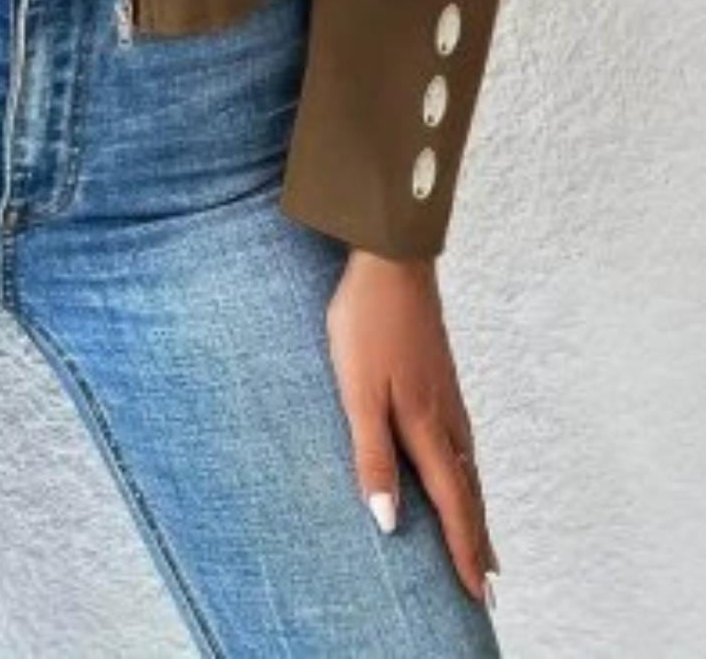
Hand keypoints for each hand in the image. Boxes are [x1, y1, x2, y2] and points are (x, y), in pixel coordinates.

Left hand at [326, 248, 499, 604]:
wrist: (392, 258)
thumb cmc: (369, 323)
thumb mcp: (358, 392)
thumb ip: (372, 454)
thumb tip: (388, 521)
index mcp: (426, 426)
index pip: (451, 503)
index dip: (463, 549)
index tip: (478, 591)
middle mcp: (445, 415)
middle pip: (468, 490)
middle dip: (478, 538)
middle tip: (491, 580)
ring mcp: (446, 391)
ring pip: (468, 463)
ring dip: (475, 504)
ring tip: (481, 534)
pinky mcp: (439, 371)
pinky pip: (462, 436)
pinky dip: (467, 467)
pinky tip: (461, 461)